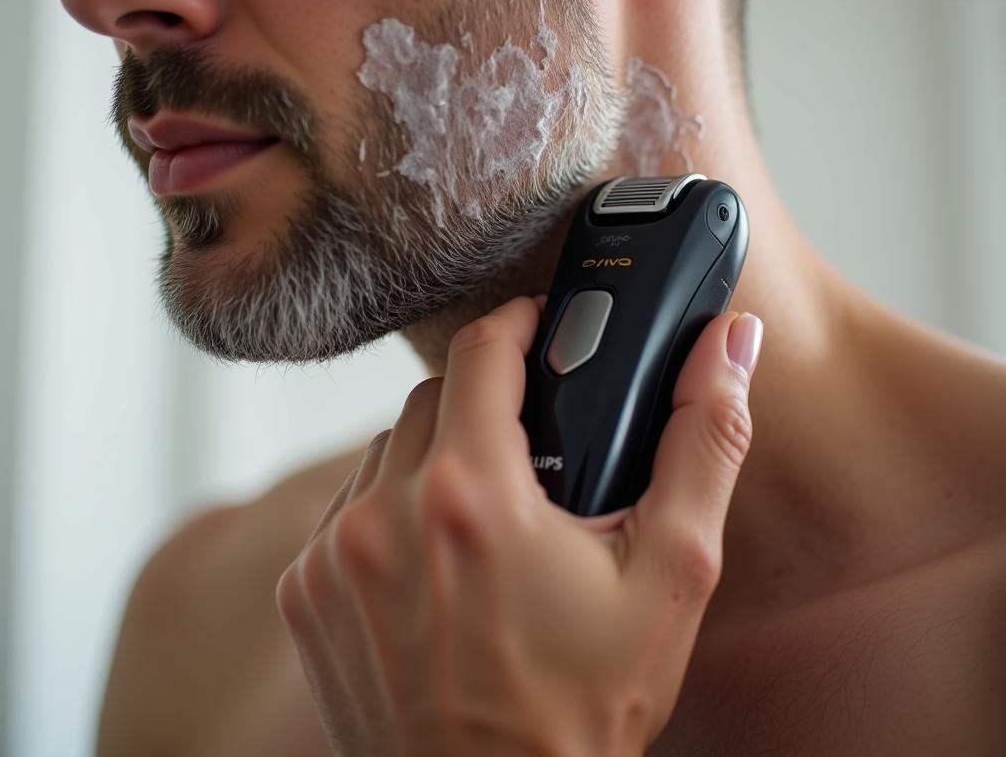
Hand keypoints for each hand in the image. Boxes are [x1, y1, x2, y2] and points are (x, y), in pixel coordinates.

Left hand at [276, 296, 762, 756]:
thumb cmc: (583, 711)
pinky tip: (438, 555)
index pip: (482, 349)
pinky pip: (349, 507)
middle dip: (487, 402)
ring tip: (491, 508)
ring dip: (436, 456)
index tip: (543, 327)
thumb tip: (729, 347)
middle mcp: (384, 516)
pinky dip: (392, 509)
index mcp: (471, 496)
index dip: (520, 324)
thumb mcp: (670, 577)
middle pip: (434, 398)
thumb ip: (702, 445)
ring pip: (388, 449)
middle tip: (535, 442)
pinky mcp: (306, 592)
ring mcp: (334, 556)